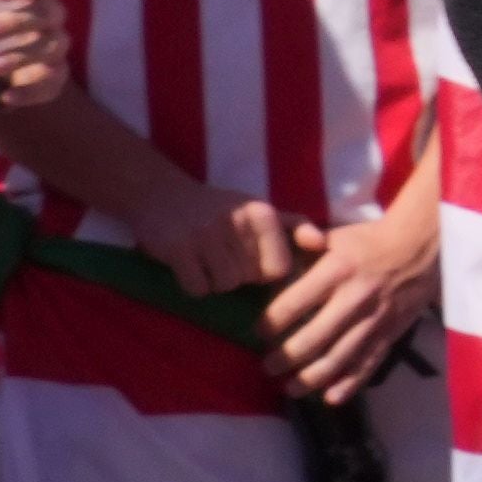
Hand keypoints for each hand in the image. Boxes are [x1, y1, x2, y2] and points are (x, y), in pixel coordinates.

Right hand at [130, 177, 300, 315]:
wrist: (159, 193)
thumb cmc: (218, 208)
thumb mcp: (258, 208)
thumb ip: (294, 225)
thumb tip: (321, 244)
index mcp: (261, 212)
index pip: (279, 268)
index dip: (263, 272)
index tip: (247, 259)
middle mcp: (236, 220)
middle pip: (249, 279)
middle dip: (236, 276)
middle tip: (220, 256)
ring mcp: (204, 233)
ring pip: (225, 286)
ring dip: (214, 282)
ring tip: (205, 262)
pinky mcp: (176, 248)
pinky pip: (197, 288)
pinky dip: (193, 285)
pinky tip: (188, 266)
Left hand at [268, 189, 445, 402]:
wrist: (422, 246)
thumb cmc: (369, 241)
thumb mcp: (335, 236)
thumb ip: (302, 247)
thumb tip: (275, 262)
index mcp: (336, 271)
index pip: (293, 304)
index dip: (270, 323)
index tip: (258, 333)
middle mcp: (354, 298)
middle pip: (312, 339)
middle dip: (284, 358)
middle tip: (268, 367)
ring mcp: (374, 320)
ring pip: (338, 358)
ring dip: (310, 379)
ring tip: (290, 388)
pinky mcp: (391, 333)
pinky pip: (369, 365)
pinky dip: (349, 385)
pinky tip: (330, 398)